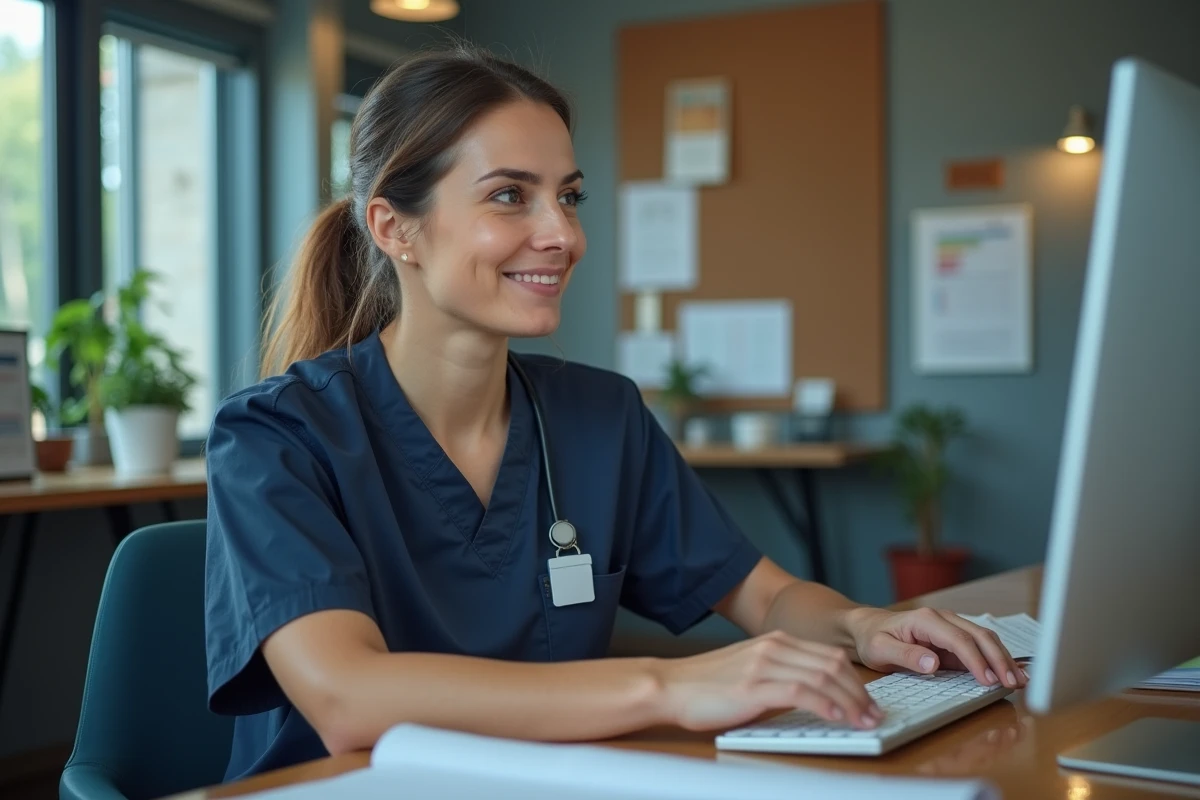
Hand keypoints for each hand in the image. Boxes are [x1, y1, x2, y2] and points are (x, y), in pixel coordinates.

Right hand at [656, 631, 883, 732]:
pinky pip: (800, 691)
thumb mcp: (749, 671)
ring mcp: (763, 665)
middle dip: (860, 692)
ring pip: (822, 677)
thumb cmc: (705, 686)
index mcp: (775, 642)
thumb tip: (813, 696)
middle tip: (874, 715)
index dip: (855, 680)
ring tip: (864, 721)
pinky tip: (836, 718)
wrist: (670, 686)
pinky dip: (824, 704)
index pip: (829, 656)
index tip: (869, 702)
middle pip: (833, 665)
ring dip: (850, 702)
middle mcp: (773, 648)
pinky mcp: (753, 686)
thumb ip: (778, 675)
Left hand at [845, 607, 1028, 689]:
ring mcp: (952, 627)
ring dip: (1004, 659)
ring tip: (1020, 680)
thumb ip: (906, 656)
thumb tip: (933, 664)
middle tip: (1013, 683)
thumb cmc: (874, 638)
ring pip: (986, 639)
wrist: (868, 628)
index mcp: (926, 620)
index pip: (959, 640)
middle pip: (980, 636)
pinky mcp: (955, 639)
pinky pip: (981, 647)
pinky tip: (1011, 672)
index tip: (989, 681)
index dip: (977, 661)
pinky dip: (997, 659)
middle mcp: (944, 619)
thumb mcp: (881, 649)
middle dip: (1000, 659)